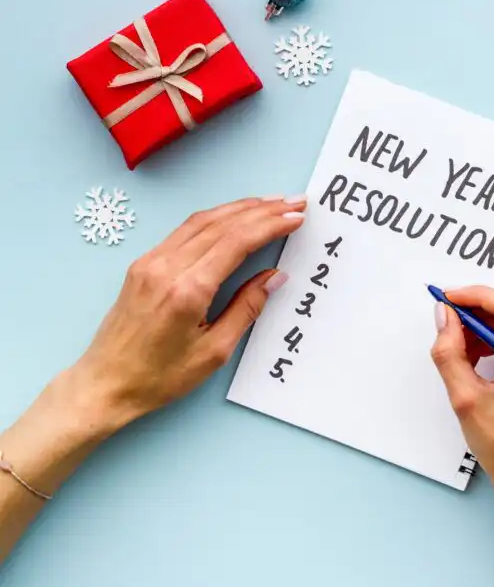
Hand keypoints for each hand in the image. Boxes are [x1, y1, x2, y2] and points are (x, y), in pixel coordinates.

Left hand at [70, 196, 306, 432]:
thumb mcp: (214, 351)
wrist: (105, 384)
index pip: (236, 242)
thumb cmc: (159, 377)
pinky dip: (215, 218)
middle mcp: (166, 268)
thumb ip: (246, 308)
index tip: (295, 217)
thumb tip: (274, 277)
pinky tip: (233, 216)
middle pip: (222, 225)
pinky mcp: (143, 264)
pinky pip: (184, 231)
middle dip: (261, 210)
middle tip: (293, 202)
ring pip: (201, 221)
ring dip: (239, 209)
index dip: (270, 225)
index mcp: (188, 290)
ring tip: (270, 203)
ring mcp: (150, 262)